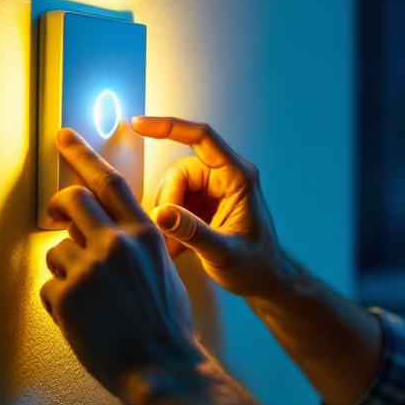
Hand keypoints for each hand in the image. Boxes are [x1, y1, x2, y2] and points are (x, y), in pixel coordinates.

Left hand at [39, 128, 205, 399]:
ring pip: (57, 251)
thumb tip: (102, 230)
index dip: (83, 154)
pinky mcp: (67, 296)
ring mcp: (89, 269)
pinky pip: (48, 287)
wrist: (162, 367)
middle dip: (58, 206)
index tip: (64, 136)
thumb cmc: (166, 324)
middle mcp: (116, 243)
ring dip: (65, 272)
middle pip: (72, 201)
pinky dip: (59, 305)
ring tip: (91, 302)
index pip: (109, 181)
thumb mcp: (163, 268)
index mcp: (144, 233)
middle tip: (56, 217)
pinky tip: (83, 322)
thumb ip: (134, 242)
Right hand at [132, 116, 289, 298]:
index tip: (139, 124)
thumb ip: (193, 233)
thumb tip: (161, 214)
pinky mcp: (204, 202)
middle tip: (169, 239)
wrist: (265, 280)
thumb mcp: (224, 253)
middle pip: (179, 171)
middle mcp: (226, 176)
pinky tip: (179, 246)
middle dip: (168, 204)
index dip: (169, 127)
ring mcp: (214, 188)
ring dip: (168, 216)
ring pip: (173, 187)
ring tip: (176, 247)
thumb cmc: (255, 266)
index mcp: (238, 177)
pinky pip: (175, 201)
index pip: (202, 138)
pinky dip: (171, 223)